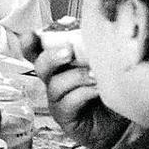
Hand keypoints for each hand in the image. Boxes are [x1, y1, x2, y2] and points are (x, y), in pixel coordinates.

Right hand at [20, 33, 129, 148]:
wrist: (118, 121)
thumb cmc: (107, 90)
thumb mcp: (101, 65)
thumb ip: (92, 49)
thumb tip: (94, 27)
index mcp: (58, 65)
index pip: (36, 51)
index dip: (30, 43)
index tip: (33, 34)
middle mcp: (53, 81)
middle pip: (40, 66)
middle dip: (52, 57)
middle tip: (69, 52)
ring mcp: (57, 100)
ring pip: (56, 84)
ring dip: (77, 76)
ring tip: (96, 74)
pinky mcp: (65, 116)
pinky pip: (69, 102)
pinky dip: (85, 92)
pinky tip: (99, 89)